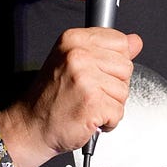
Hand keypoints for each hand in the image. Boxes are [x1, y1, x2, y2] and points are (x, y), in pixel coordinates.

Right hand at [7, 27, 142, 158]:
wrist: (31, 125)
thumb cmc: (50, 97)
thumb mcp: (73, 62)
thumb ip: (106, 50)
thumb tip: (135, 41)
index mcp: (74, 40)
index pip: (120, 42)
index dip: (113, 63)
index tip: (96, 73)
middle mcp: (78, 56)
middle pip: (126, 67)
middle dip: (113, 85)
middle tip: (89, 92)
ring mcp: (86, 79)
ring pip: (124, 91)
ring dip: (110, 105)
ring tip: (87, 105)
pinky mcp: (92, 103)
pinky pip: (119, 112)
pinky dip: (108, 121)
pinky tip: (89, 117)